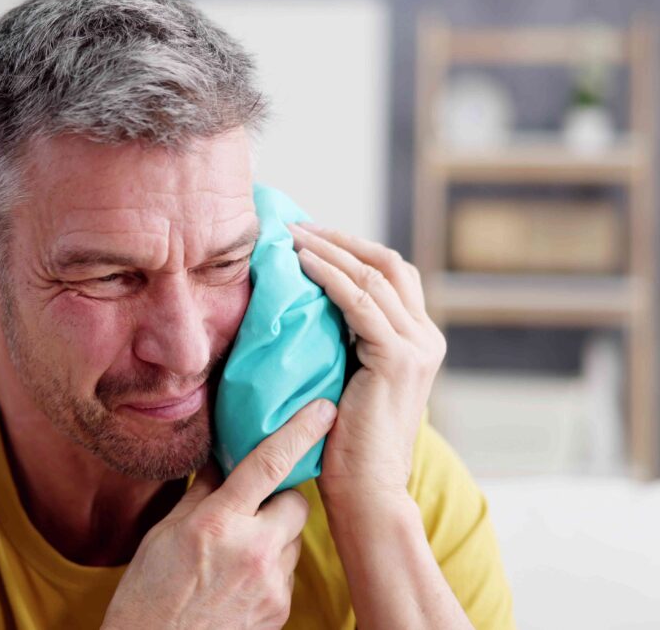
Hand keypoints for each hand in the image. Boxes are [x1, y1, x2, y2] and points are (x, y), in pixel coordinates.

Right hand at [101, 399, 337, 629]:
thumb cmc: (149, 594)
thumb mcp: (165, 533)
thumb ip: (201, 493)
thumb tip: (222, 461)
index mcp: (218, 522)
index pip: (268, 464)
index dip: (299, 431)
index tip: (323, 408)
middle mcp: (253, 551)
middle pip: (296, 503)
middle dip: (281, 498)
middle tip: (252, 508)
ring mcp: (271, 585)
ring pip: (292, 539)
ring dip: (274, 536)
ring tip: (236, 554)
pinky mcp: (280, 611)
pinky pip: (287, 573)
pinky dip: (270, 568)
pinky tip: (239, 580)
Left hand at [288, 223, 445, 507]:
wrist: (367, 491)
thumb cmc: (346, 443)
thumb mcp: (348, 377)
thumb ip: (345, 341)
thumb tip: (308, 305)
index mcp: (420, 339)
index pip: (391, 274)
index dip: (350, 248)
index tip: (308, 235)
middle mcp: (427, 337)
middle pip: (387, 263)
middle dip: (339, 239)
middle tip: (295, 227)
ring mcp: (418, 347)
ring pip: (374, 276)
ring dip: (329, 250)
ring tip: (290, 237)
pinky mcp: (398, 359)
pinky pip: (361, 302)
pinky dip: (330, 277)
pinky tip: (303, 264)